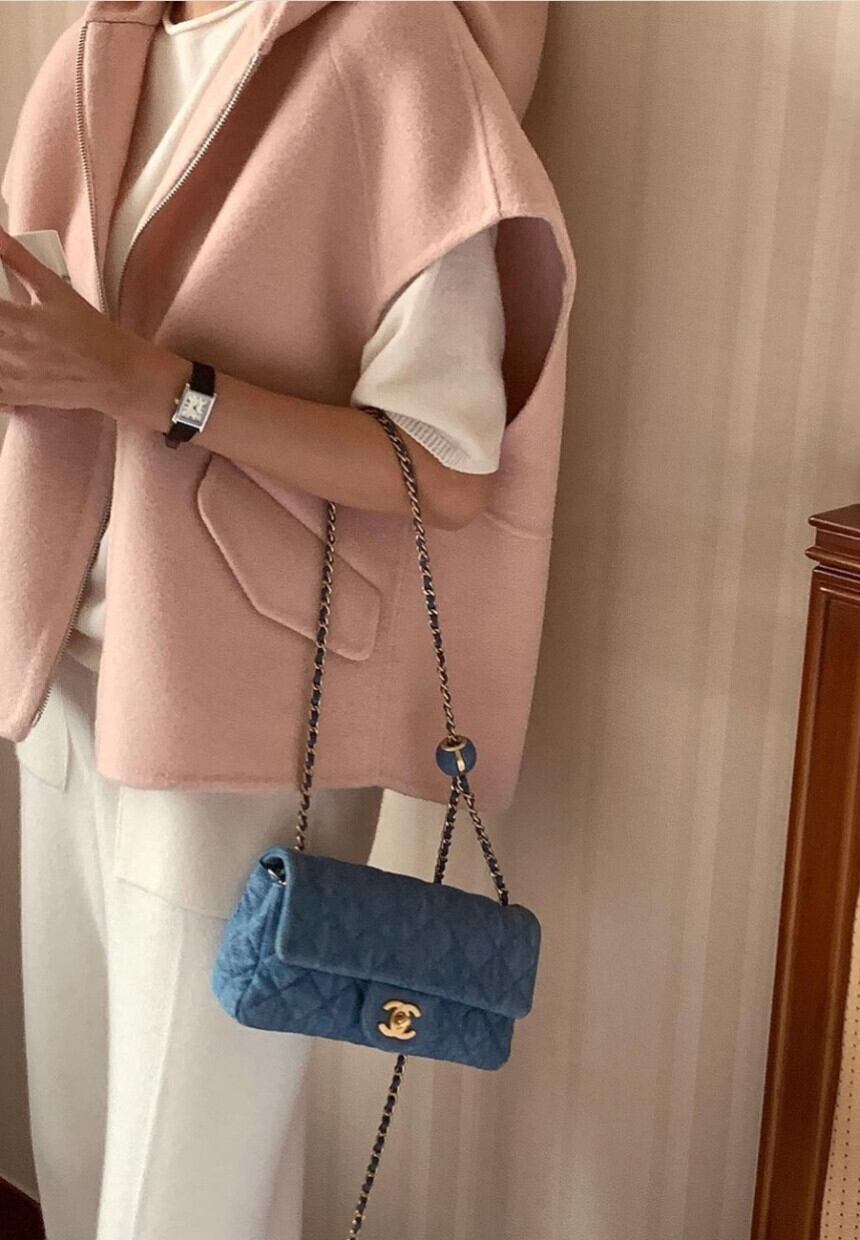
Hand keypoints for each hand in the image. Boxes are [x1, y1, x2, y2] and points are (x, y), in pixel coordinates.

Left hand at [0, 223, 162, 415]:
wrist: (115, 375)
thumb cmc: (90, 334)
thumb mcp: (55, 290)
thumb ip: (18, 259)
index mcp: (14, 322)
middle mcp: (7, 352)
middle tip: (4, 319)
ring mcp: (8, 379)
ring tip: (6, 333)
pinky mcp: (13, 396)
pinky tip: (4, 359)